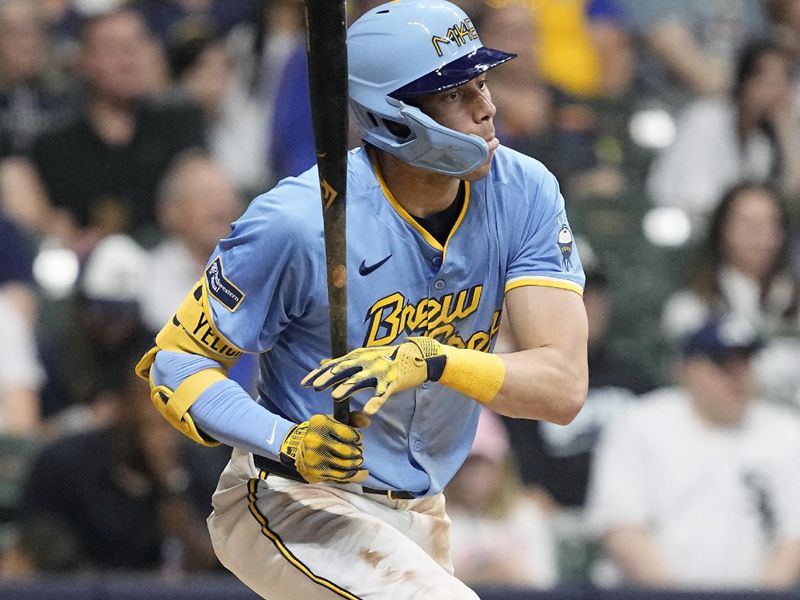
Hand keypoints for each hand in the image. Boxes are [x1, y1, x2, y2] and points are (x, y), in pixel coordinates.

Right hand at [279, 414, 368, 482]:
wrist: (299, 448)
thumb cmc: (322, 432)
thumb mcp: (334, 420)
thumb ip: (353, 419)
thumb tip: (367, 422)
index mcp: (320, 424)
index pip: (348, 433)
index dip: (358, 438)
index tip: (358, 439)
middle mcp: (315, 440)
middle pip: (348, 451)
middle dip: (358, 451)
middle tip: (358, 451)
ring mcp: (315, 457)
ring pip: (346, 464)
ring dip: (356, 463)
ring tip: (357, 460)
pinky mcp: (317, 471)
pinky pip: (341, 476)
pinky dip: (354, 474)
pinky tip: (360, 472)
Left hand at [301, 337, 445, 414]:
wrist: (416, 356)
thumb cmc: (386, 358)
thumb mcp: (362, 356)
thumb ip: (342, 362)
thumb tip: (321, 363)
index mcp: (357, 357)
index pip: (334, 365)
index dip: (319, 374)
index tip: (304, 383)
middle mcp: (366, 361)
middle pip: (344, 370)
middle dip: (328, 378)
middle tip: (315, 387)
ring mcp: (379, 370)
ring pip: (361, 379)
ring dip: (348, 386)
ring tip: (335, 396)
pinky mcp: (392, 381)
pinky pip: (382, 393)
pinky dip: (375, 402)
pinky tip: (368, 411)